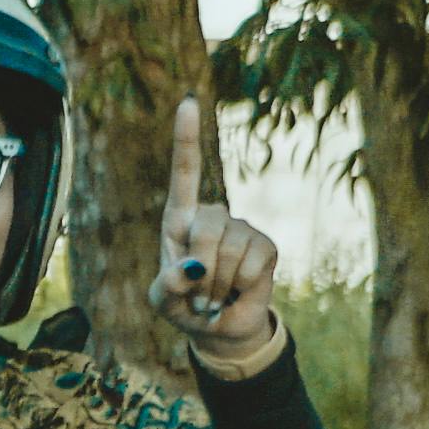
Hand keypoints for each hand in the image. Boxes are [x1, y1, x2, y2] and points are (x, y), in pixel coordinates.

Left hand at [160, 99, 286, 378]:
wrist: (219, 326)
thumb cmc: (183, 305)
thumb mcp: (162, 301)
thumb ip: (166, 287)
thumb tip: (192, 269)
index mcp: (180, 219)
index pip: (184, 173)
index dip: (186, 139)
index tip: (189, 102)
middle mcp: (213, 216)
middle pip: (207, 226)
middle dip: (200, 268)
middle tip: (197, 294)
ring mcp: (243, 228)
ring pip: (229, 252)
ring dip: (218, 285)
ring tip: (214, 295)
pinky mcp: (266, 246)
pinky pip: (252, 266)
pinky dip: (241, 287)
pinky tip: (238, 290)